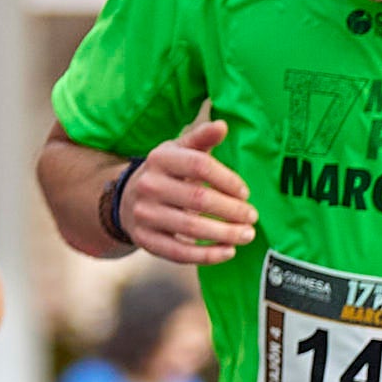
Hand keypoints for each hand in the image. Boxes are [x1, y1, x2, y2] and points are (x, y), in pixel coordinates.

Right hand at [122, 107, 258, 263]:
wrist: (128, 198)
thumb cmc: (168, 172)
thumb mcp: (180, 150)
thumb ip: (201, 138)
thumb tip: (222, 125)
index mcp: (160, 158)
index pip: (200, 165)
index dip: (227, 179)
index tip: (246, 192)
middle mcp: (149, 184)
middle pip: (199, 198)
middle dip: (232, 210)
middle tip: (252, 217)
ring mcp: (144, 213)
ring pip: (191, 227)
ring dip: (225, 234)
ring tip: (247, 235)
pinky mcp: (145, 239)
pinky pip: (179, 252)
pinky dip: (207, 255)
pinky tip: (229, 252)